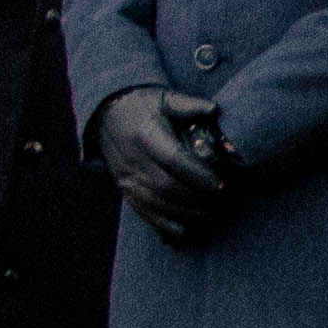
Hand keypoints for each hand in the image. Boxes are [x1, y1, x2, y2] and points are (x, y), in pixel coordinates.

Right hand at [87, 86, 241, 244]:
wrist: (107, 117)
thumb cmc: (142, 106)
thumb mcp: (163, 97)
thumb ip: (188, 105)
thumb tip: (214, 109)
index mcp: (145, 134)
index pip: (173, 159)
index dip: (198, 175)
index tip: (220, 184)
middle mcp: (133, 159)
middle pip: (167, 186)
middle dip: (196, 198)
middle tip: (220, 201)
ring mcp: (127, 178)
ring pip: (157, 204)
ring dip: (185, 213)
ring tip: (209, 212)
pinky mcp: (125, 190)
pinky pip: (144, 212)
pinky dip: (164, 224)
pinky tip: (184, 230)